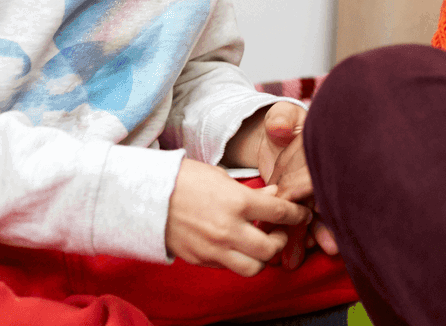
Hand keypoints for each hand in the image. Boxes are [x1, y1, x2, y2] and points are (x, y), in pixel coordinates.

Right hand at [166, 157, 305, 275]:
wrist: (143, 196)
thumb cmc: (182, 179)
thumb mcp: (220, 176)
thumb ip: (250, 191)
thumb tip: (274, 195)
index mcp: (237, 202)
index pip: (280, 214)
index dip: (297, 214)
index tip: (302, 213)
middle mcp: (229, 229)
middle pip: (271, 248)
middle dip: (281, 239)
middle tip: (280, 231)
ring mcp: (214, 249)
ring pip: (253, 267)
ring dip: (262, 257)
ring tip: (260, 243)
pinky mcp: (201, 260)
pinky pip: (230, 267)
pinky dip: (239, 259)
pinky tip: (237, 245)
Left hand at [223, 101, 341, 265]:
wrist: (275, 138)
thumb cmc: (284, 123)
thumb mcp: (283, 115)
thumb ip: (281, 119)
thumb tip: (279, 129)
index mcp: (319, 156)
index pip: (317, 176)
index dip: (314, 193)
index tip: (313, 210)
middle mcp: (318, 177)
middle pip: (322, 203)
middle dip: (323, 227)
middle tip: (323, 247)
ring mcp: (310, 194)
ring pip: (313, 219)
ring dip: (307, 240)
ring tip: (295, 260)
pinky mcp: (298, 206)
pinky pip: (299, 224)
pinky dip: (296, 240)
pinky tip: (289, 256)